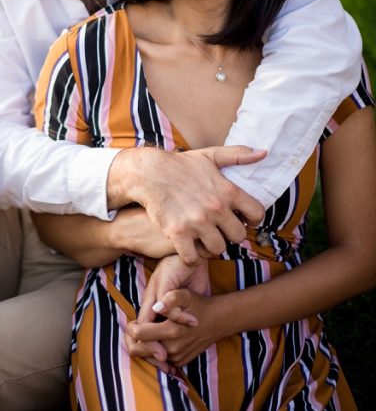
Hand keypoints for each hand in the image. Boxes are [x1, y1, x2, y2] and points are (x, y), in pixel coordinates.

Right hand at [110, 145, 266, 264]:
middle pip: (238, 236)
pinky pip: (193, 257)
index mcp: (227, 191)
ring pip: (218, 249)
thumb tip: (264, 153)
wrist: (147, 173)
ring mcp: (197, 222)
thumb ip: (237, 155)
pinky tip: (187, 249)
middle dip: (230, 234)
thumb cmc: (178, 165)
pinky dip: (191, 257)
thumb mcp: (209, 156)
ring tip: (203, 238)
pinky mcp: (178, 232)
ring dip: (211, 246)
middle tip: (219, 230)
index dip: (252, 219)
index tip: (243, 219)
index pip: (257, 214)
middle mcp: (215, 208)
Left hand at [123, 255, 206, 371]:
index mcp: (172, 331)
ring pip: (147, 356)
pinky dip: (154, 351)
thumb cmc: (198, 305)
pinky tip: (157, 339)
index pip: (138, 334)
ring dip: (144, 345)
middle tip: (135, 327)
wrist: (218, 321)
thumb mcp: (186, 295)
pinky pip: (159, 360)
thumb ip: (171, 298)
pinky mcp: (180, 362)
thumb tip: (157, 306)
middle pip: (139, 349)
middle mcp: (173, 348)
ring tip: (147, 331)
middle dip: (133, 339)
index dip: (131, 327)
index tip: (134, 320)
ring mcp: (177, 357)